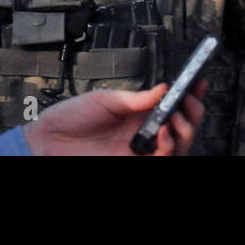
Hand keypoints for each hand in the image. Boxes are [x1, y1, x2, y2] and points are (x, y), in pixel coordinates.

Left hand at [23, 81, 206, 155]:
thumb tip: (163, 89)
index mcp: (137, 113)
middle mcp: (142, 132)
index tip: (198, 80)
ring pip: (178, 145)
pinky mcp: (133, 164)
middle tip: (190, 100)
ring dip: (184, 129)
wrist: (46, 141)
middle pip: (182, 126)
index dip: (187, 93)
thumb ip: (135, 98)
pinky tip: (164, 133)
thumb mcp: (103, 100)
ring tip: (176, 117)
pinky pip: (162, 159)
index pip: (170, 104)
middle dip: (193, 112)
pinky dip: (169, 147)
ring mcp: (139, 150)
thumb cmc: (69, 118)